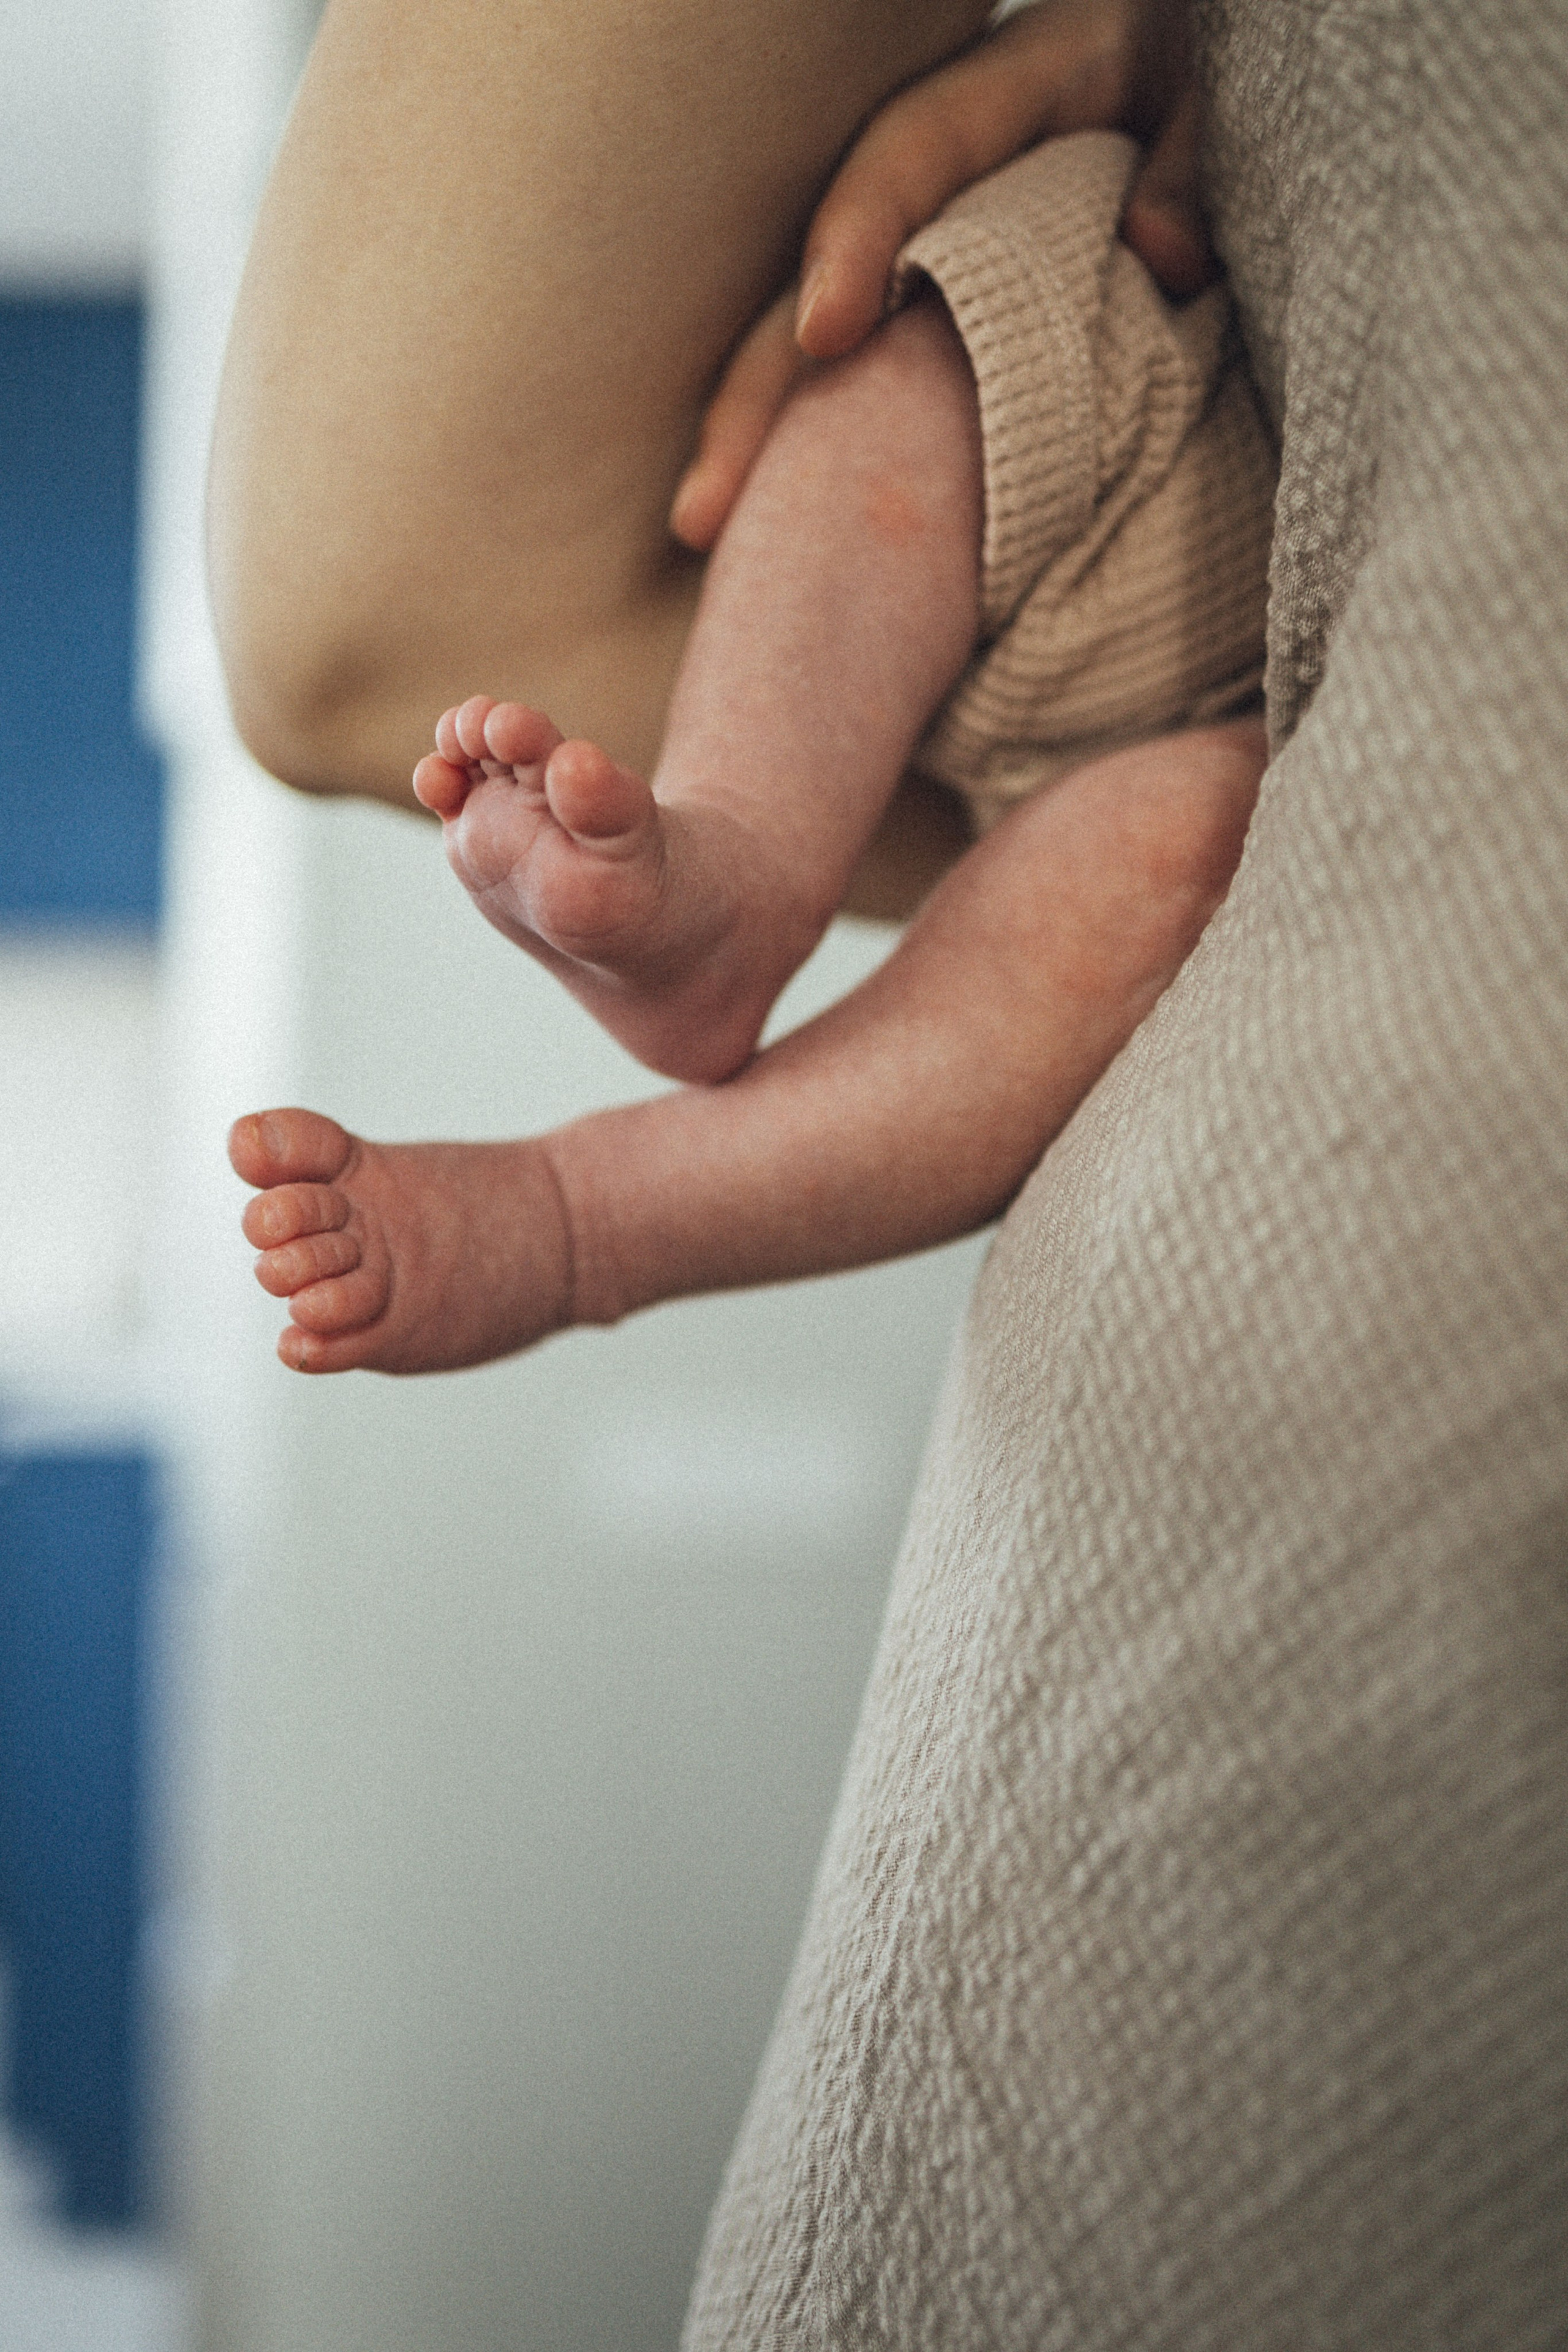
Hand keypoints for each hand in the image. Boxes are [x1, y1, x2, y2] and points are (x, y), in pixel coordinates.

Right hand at [670, 0, 1210, 551]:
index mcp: (1003, 93)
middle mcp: (929, 181)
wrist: (1173, 77)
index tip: (824, 337)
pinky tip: (773, 521)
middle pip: (813, 278)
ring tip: (706, 536)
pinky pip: (857, 380)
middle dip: (758, 395)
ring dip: (759, 439)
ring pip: (807, 340)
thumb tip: (1164, 252)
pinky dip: (813, 445)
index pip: (908, 158)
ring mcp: (910, 252)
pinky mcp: (919, 315)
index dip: (858, 243)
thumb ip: (1194, 157)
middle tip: (703, 514)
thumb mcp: (1216, 85)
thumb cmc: (1196, 75)